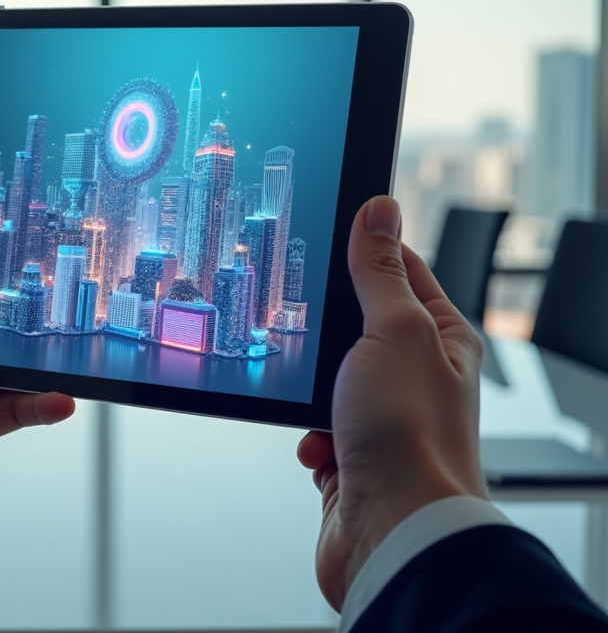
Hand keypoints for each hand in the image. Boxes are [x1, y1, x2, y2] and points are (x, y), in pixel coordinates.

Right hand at [297, 195, 487, 609]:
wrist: (393, 532)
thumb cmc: (411, 438)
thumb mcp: (394, 331)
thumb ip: (380, 272)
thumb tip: (378, 210)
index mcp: (441, 339)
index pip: (402, 272)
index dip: (366, 249)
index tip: (330, 226)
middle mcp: (415, 375)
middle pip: (357, 324)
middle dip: (325, 328)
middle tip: (300, 314)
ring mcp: (382, 416)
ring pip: (328, 378)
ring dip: (312, 389)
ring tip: (316, 395)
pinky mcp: (352, 454)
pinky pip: (315, 427)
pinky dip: (308, 434)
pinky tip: (319, 444)